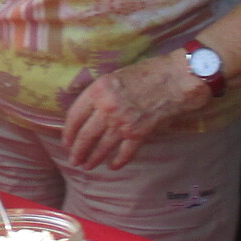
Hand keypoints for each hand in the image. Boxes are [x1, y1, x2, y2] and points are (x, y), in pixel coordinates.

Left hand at [60, 53, 209, 170]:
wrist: (174, 80)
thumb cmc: (146, 73)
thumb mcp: (114, 76)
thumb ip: (99, 93)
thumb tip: (86, 111)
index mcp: (97, 91)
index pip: (74, 116)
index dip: (68, 132)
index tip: (66, 142)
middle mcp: (107, 109)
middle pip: (86, 136)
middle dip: (78, 151)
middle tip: (74, 160)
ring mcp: (122, 123)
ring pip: (102, 147)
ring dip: (93, 159)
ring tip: (87, 166)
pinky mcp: (138, 134)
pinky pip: (125, 153)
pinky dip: (118, 162)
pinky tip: (112, 167)